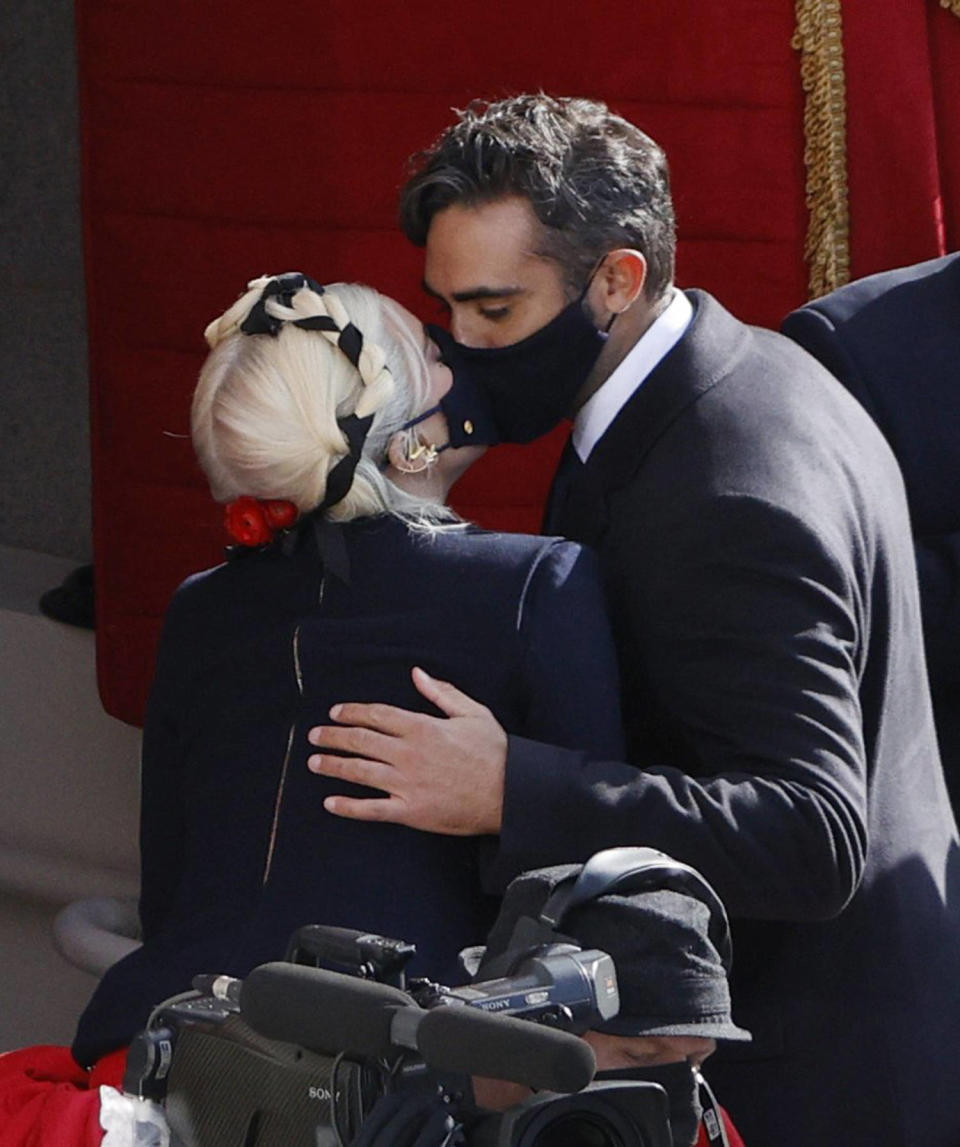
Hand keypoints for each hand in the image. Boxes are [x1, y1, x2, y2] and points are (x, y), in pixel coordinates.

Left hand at [306, 667, 507, 834]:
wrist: (510, 793)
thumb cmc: (494, 752)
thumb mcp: (472, 712)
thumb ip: (441, 693)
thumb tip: (417, 674)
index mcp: (421, 727)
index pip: (376, 715)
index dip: (352, 712)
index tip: (336, 712)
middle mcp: (408, 754)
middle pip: (360, 740)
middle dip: (333, 736)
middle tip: (315, 735)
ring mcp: (406, 784)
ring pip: (359, 772)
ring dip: (333, 765)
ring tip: (314, 762)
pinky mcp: (410, 812)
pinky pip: (371, 810)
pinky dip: (348, 807)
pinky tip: (330, 803)